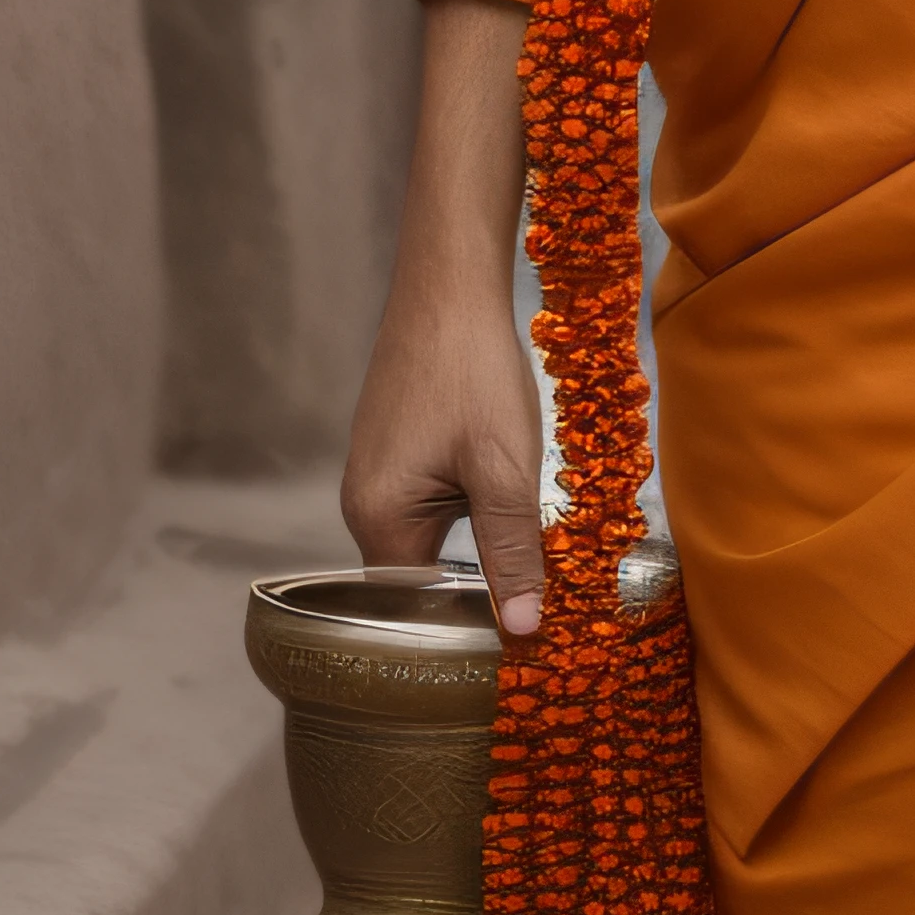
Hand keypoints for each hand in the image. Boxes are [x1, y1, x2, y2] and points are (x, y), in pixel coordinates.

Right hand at [342, 0, 549, 637]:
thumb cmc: (473, 370)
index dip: (470, 622)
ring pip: (437, 530)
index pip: (418, 607)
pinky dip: (477, 494)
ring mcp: (379, 470)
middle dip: (483, 575)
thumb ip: (511, 550)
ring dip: (485, 530)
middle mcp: (364, 504)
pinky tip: (514, 474)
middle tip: (550, 582)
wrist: (451, 280)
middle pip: (425, 573)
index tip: (528, 630)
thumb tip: (522, 634)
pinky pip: (437, 493)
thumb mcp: (505, 466)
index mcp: (377, 522)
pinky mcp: (400, 442)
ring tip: (541, 531)